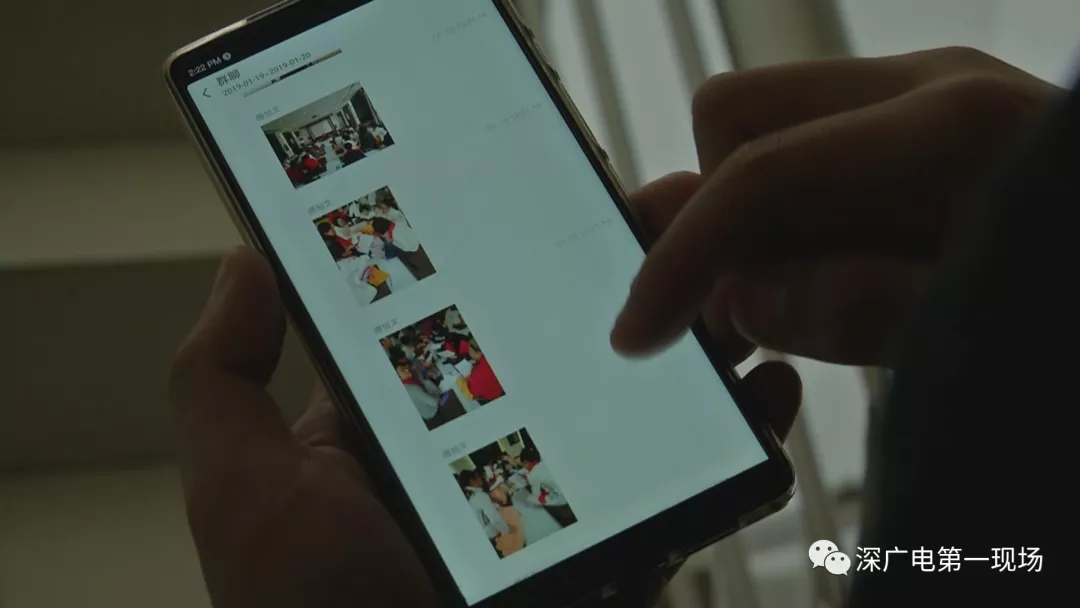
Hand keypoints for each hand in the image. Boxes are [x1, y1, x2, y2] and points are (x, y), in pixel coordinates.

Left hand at [169, 249, 798, 607]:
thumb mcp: (245, 492)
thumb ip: (223, 379)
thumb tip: (245, 260)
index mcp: (405, 421)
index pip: (463, 305)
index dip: (507, 242)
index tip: (553, 179)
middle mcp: (491, 445)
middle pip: (566, 337)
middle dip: (618, 275)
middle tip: (664, 209)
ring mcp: (564, 492)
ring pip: (638, 394)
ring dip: (688, 335)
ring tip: (728, 274)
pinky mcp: (621, 539)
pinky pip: (690, 476)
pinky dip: (737, 429)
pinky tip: (763, 385)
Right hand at [611, 46, 1059, 364]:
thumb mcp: (991, 330)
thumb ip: (858, 310)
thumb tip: (744, 300)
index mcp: (946, 132)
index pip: (756, 176)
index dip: (677, 259)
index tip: (638, 333)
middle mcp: (928, 90)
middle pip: (737, 116)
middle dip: (711, 215)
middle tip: (727, 312)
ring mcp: (928, 99)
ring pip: (765, 131)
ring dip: (746, 221)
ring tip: (775, 311)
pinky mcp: (927, 128)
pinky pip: (811, 153)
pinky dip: (791, 220)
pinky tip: (822, 283)